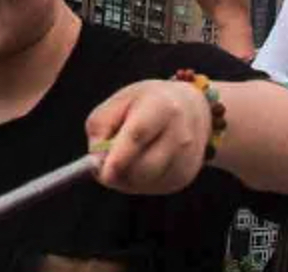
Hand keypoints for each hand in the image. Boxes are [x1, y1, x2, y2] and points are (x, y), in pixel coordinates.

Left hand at [84, 79, 210, 195]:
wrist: (192, 108)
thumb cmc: (147, 103)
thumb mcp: (119, 101)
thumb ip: (100, 126)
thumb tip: (95, 161)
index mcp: (162, 107)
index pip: (138, 136)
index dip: (118, 157)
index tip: (102, 173)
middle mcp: (180, 134)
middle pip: (143, 166)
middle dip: (117, 171)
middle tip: (103, 165)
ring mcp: (186, 158)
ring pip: (145, 181)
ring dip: (125, 178)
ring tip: (123, 158)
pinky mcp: (185, 176)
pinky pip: (152, 187)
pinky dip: (138, 181)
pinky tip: (140, 162)